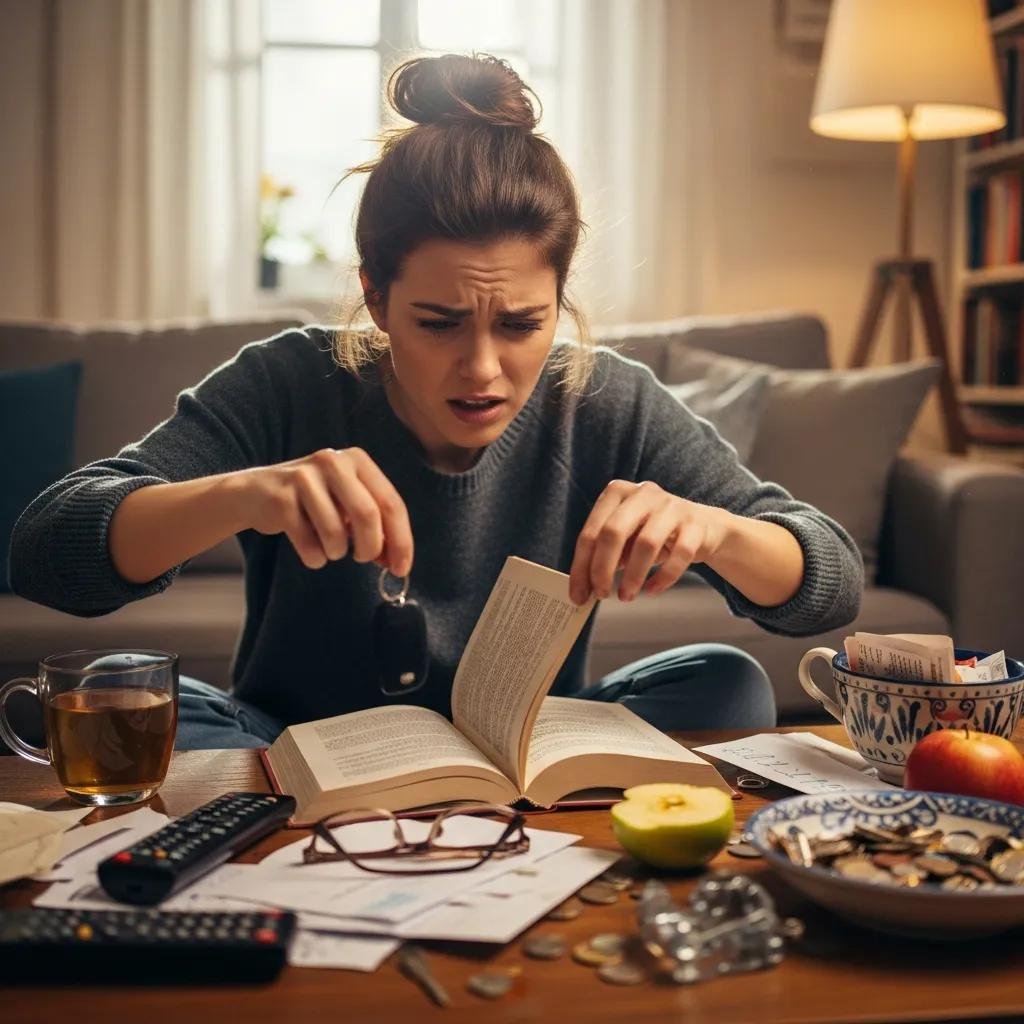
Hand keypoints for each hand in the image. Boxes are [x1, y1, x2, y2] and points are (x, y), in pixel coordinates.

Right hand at [236, 447, 412, 573]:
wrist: (255, 493)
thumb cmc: (313, 503)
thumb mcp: (347, 505)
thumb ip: (376, 527)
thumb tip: (397, 562)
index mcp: (357, 460)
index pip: (391, 503)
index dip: (401, 541)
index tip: (401, 569)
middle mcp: (333, 462)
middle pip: (368, 515)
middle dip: (370, 548)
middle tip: (363, 559)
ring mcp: (304, 477)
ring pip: (336, 533)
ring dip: (337, 552)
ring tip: (329, 547)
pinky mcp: (281, 498)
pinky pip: (308, 543)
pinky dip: (314, 557)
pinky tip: (309, 547)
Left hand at [569, 480, 729, 604]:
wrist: (703, 527)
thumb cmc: (652, 533)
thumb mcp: (625, 539)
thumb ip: (604, 556)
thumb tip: (583, 588)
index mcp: (617, 493)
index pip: (591, 532)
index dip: (582, 566)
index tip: (578, 595)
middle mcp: (642, 494)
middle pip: (613, 532)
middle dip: (603, 569)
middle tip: (601, 595)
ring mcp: (671, 506)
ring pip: (646, 543)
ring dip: (633, 576)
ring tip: (626, 596)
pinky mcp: (696, 524)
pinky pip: (678, 554)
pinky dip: (663, 577)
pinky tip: (652, 590)